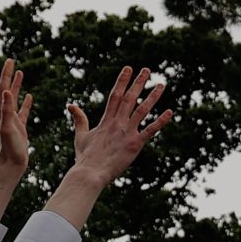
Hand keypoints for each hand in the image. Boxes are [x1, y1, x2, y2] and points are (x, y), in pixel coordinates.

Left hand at [0, 58, 33, 173]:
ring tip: (21, 73)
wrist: (11, 165)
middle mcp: (6, 114)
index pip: (3, 88)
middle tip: (12, 61)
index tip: (10, 60)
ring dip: (17, 85)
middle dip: (9, 75)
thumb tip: (7, 91)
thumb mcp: (8, 127)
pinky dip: (26, 102)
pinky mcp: (20, 128)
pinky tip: (30, 96)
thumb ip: (7, 110)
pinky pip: (23, 111)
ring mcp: (13, 120)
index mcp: (2, 112)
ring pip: (15, 98)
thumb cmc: (9, 148)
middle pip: (7, 90)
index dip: (6, 74)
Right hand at [68, 66, 173, 188]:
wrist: (90, 173)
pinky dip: (161, 121)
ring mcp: (127, 132)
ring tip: (161, 85)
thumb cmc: (85, 157)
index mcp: (106, 120)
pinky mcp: (135, 144)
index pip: (115, 95)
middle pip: (130, 98)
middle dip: (139, 82)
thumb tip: (71, 105)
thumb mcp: (81, 136)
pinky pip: (150, 130)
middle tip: (147, 70)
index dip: (122, 81)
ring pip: (142, 110)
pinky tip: (170, 112)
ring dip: (153, 96)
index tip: (128, 68)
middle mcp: (117, 123)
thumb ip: (79, 119)